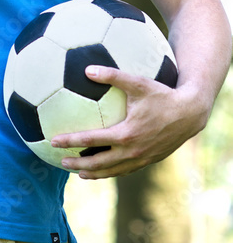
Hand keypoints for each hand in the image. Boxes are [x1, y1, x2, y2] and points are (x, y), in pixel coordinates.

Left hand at [50, 64, 206, 178]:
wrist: (189, 114)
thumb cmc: (162, 95)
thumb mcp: (138, 83)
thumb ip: (112, 75)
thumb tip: (87, 69)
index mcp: (125, 134)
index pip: (91, 140)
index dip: (70, 141)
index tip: (53, 141)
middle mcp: (131, 151)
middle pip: (97, 163)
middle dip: (77, 164)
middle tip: (60, 161)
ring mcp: (140, 159)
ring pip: (111, 171)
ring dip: (92, 172)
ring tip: (78, 172)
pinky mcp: (148, 161)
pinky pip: (124, 171)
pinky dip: (110, 172)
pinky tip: (102, 169)